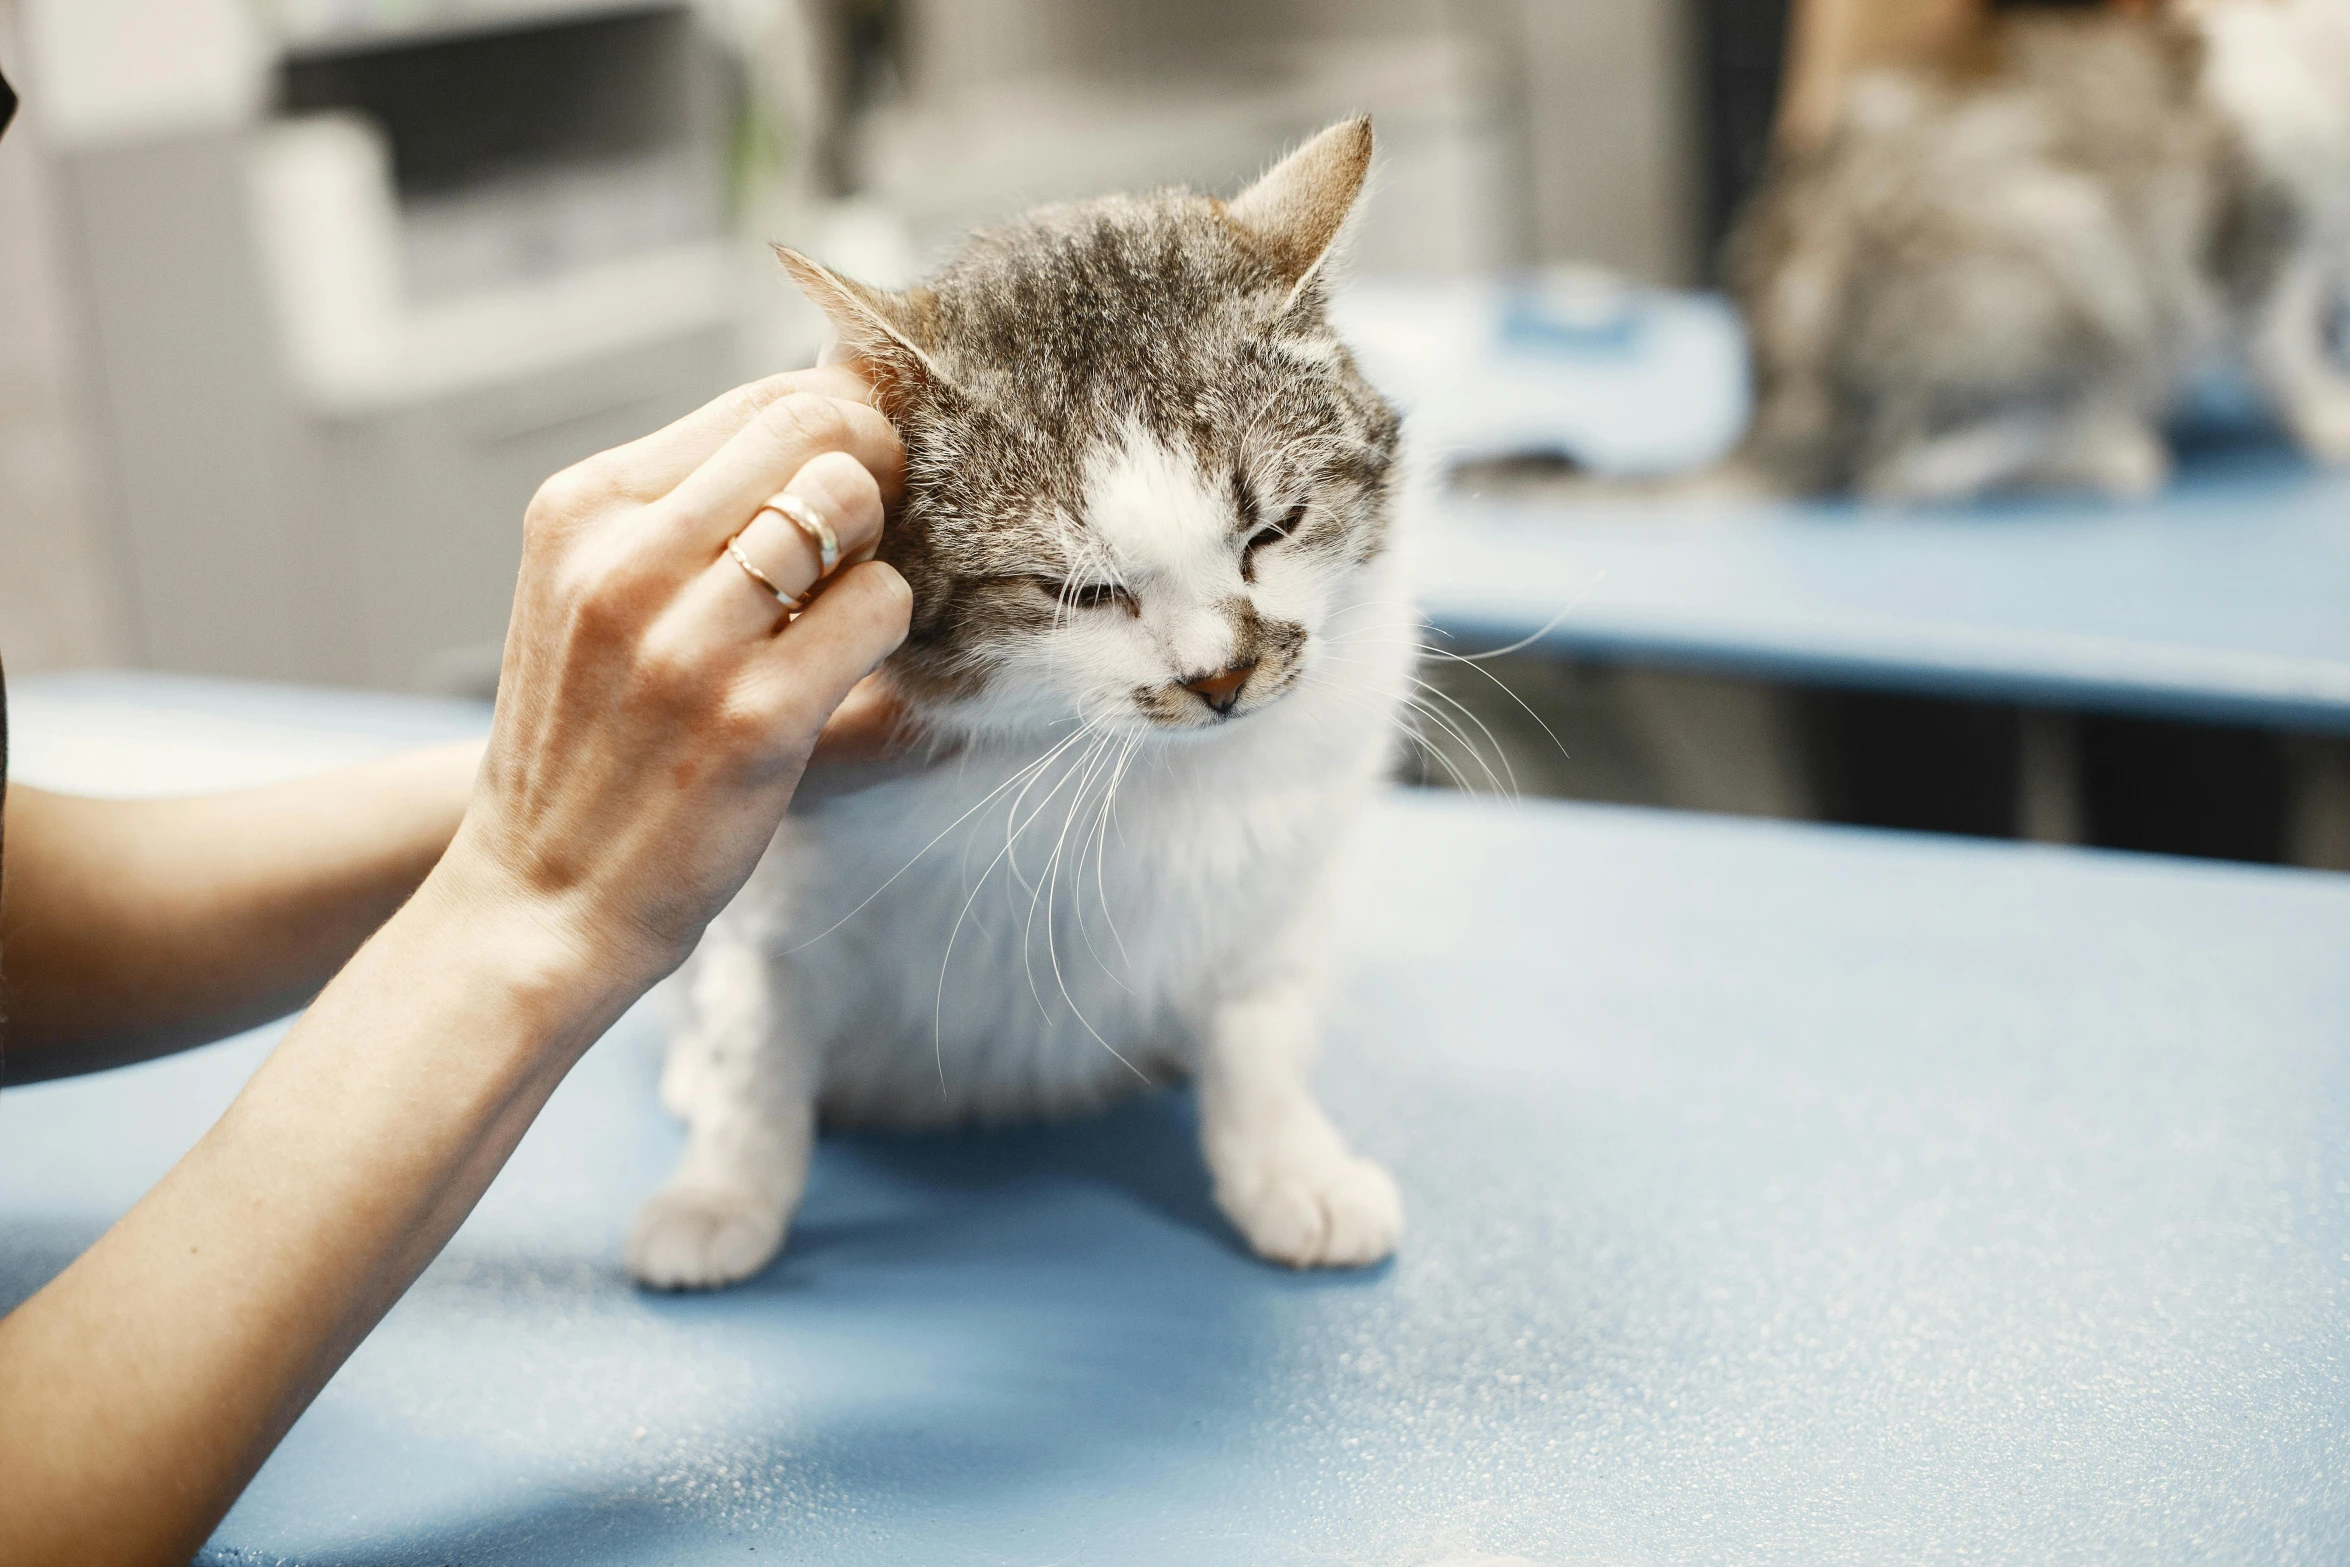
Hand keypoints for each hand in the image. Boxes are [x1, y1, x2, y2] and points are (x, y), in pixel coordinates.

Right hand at [438, 366, 912, 987]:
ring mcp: (686, 639)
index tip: (857, 477)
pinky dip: (888, 628)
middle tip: (873, 539)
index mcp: (582, 509)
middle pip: (814, 431)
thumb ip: (687, 509)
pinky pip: (879, 605)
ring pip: (851, 505)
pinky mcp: (754, 715)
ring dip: (877, 552)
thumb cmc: (593, 741)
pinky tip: (850, 669)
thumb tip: (834, 409)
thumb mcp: (593, 594)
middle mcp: (623, 559)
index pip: (759, 404)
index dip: (838, 427)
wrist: (541, 899)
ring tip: (843, 612)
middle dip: (875, 470)